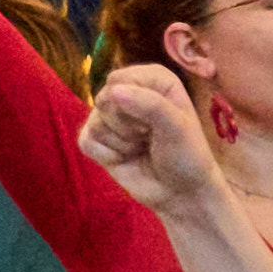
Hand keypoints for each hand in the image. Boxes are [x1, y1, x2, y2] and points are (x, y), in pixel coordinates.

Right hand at [80, 63, 224, 211]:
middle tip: (150, 137)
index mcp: (152, 79)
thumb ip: (150, 104)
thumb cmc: (186, 155)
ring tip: (141, 147)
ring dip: (122, 143)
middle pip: (104, 100)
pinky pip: (86, 141)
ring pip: (96, 122)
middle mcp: (129, 91)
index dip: (134, 104)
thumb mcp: (177, 127)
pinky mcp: (96, 139)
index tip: (158, 122)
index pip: (120, 80)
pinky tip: (125, 158)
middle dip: (128, 126)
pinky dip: (107, 155)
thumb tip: (113, 92)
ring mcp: (109, 115)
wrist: (181, 192)